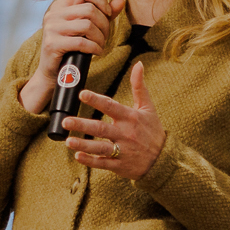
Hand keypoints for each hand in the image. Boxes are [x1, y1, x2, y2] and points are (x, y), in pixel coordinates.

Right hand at [16, 0, 122, 113]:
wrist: (52, 72)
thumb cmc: (71, 48)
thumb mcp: (86, 28)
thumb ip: (103, 13)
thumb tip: (121, 0)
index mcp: (60, 5)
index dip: (100, 0)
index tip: (108, 14)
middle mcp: (53, 13)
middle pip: (89, 9)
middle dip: (104, 24)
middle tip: (105, 37)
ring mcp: (51, 28)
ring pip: (87, 25)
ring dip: (100, 38)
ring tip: (101, 45)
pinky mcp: (52, 43)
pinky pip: (82, 42)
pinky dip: (94, 47)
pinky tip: (97, 52)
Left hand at [65, 62, 164, 181]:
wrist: (164, 159)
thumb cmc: (153, 131)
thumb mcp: (148, 108)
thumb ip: (140, 86)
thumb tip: (138, 64)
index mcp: (130, 118)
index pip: (111, 106)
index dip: (96, 100)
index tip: (82, 94)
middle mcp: (125, 134)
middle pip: (101, 128)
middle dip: (82, 124)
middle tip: (66, 121)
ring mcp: (123, 151)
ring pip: (100, 147)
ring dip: (83, 144)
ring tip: (68, 141)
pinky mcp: (120, 165)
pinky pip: (103, 163)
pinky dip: (90, 161)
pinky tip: (78, 156)